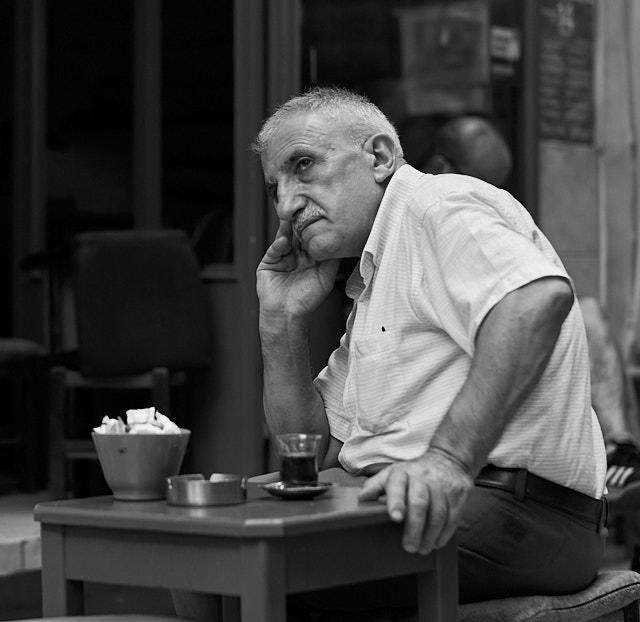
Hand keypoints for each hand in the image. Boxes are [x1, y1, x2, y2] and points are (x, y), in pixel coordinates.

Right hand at [256, 220, 339, 316]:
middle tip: (303, 211)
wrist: (288, 315)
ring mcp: (281, 259)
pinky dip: (278, 245)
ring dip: (287, 230)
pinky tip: (283, 241)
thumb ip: (332, 261)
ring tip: (291, 220)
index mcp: (309, 259)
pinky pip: (273, 250)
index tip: (318, 216)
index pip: (312, 239)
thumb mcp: (326, 278)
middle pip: (297, 236)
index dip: (314, 229)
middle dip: (300, 225)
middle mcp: (296, 257)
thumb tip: (342, 244)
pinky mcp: (268, 264)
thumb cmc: (307, 300)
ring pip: (285, 240)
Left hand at [358, 450, 473, 554]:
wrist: (448, 460)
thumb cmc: (413, 473)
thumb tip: (361, 498)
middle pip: (419, 503)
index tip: (395, 517)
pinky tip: (436, 542)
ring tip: (422, 548)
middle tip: (409, 546)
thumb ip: (376, 486)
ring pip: (438, 513)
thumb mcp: (392, 474)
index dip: (396, 501)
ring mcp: (443, 485)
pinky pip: (452, 518)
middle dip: (414, 528)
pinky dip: (444, 534)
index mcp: (403, 472)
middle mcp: (423, 477)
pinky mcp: (458, 494)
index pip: (398, 485)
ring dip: (430, 535)